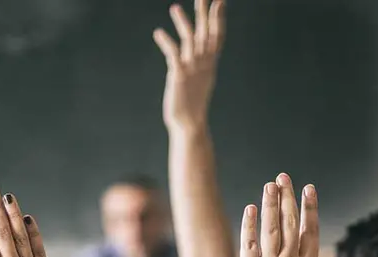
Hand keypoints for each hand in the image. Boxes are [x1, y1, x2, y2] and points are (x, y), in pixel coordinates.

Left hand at [153, 0, 225, 132]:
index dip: (218, 18)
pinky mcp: (180, 75)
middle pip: (206, 33)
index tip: (220, 1)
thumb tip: (202, 53)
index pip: (217, 36)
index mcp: (210, 63)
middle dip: (205, 13)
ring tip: (174, 7)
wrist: (190, 123)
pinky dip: (166, 42)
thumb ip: (202, 63)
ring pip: (190, 40)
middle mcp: (204, 63)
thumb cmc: (192, 103)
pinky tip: (158, 32)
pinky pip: (173, 54)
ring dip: (183, 23)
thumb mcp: (201, 79)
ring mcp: (192, 69)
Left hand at [238, 174, 349, 256]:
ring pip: (271, 228)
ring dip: (270, 204)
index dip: (310, 207)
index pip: (311, 230)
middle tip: (284, 177)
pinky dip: (250, 225)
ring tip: (270, 185)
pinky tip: (251, 209)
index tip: (309, 188)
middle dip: (288, 197)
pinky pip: (249, 243)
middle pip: (290, 223)